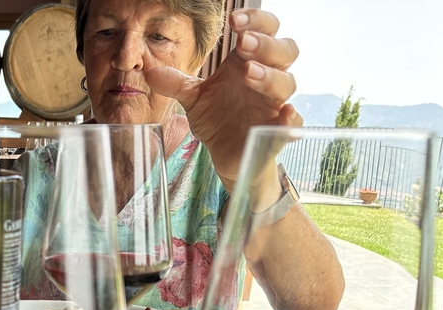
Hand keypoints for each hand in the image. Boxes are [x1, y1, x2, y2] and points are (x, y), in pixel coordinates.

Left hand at [146, 9, 301, 190]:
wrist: (226, 155)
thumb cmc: (218, 119)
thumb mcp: (193, 99)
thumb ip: (176, 83)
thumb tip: (149, 70)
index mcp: (248, 63)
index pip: (264, 30)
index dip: (255, 21)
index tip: (234, 21)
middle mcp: (267, 80)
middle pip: (284, 50)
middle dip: (265, 44)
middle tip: (242, 43)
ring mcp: (274, 105)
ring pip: (287, 82)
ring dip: (270, 75)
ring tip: (247, 72)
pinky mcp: (276, 133)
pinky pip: (292, 123)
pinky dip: (291, 118)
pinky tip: (285, 113)